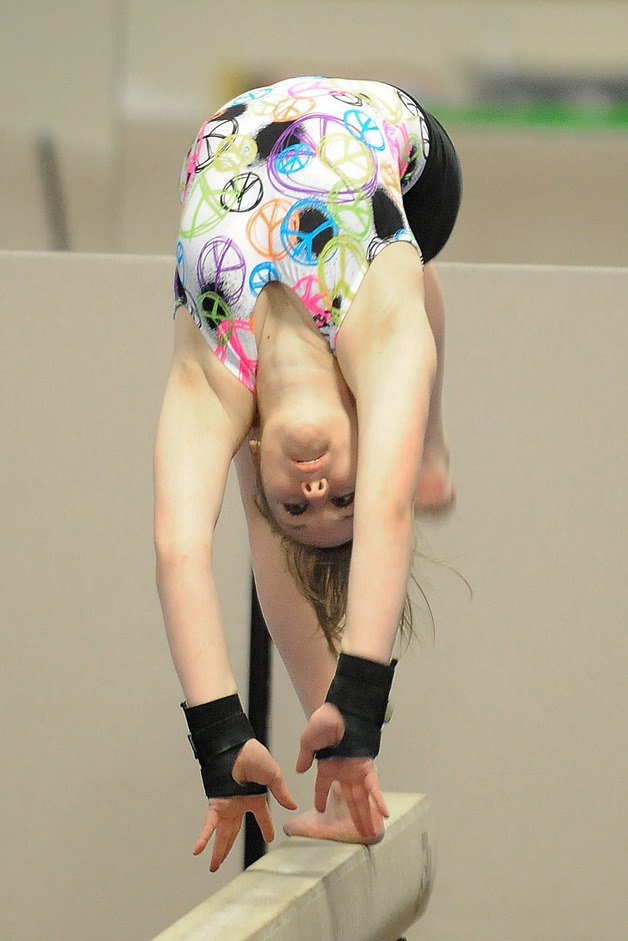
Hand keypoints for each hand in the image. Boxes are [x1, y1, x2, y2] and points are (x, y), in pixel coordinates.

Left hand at [193, 738, 296, 871]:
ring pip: (222, 833)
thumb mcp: (273, 775)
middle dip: (227, 848)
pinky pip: (209, 824)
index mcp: (255, 797)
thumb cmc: (254, 756)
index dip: (267, 828)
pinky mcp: (217, 803)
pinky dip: (204, 837)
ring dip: (217, 850)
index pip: (262, 817)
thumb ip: (281, 792)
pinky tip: (198, 850)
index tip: (270, 837)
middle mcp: (239, 804)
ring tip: (213, 866)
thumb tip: (292, 806)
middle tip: (221, 864)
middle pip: (233, 833)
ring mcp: (227, 805)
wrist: (237, 747)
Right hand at [295, 703, 388, 840]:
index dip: (320, 798)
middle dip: (355, 818)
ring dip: (367, 816)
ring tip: (372, 833)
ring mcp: (356, 770)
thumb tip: (300, 770)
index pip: (322, 787)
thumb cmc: (324, 721)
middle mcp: (344, 771)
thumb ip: (305, 756)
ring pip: (362, 799)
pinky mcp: (367, 766)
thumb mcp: (308, 740)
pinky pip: (374, 787)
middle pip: (350, 800)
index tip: (320, 810)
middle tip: (360, 835)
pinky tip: (384, 813)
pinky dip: (379, 800)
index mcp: (328, 766)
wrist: (341, 709)